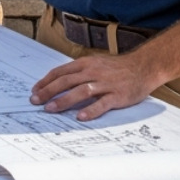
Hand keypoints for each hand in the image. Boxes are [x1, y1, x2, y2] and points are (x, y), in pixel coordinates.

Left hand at [30, 52, 162, 121]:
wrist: (144, 67)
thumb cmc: (117, 67)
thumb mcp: (95, 63)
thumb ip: (79, 71)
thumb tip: (58, 82)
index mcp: (85, 63)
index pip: (60, 72)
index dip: (45, 81)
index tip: (35, 91)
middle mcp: (93, 72)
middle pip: (66, 81)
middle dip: (48, 91)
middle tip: (35, 101)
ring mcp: (105, 83)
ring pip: (80, 91)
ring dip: (64, 100)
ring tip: (51, 109)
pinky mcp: (118, 95)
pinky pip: (102, 103)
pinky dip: (91, 110)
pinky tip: (80, 117)